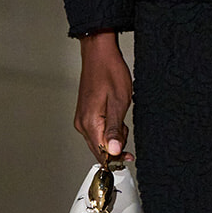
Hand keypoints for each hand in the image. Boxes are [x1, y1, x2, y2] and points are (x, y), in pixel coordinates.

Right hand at [74, 31, 131, 158]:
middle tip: (126, 128)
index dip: (117, 158)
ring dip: (113, 136)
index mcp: (90, 123)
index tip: (129, 156)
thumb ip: (115, 130)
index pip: (101, 153)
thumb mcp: (119, 103)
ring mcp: (82, 119)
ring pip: (99, 140)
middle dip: (115, 146)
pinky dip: (109, 128)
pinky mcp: (85, 114)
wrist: (100, 54)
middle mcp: (82, 123)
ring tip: (121, 117)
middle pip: (99, 149)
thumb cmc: (110, 72)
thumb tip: (113, 151)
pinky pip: (97, 130)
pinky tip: (115, 115)